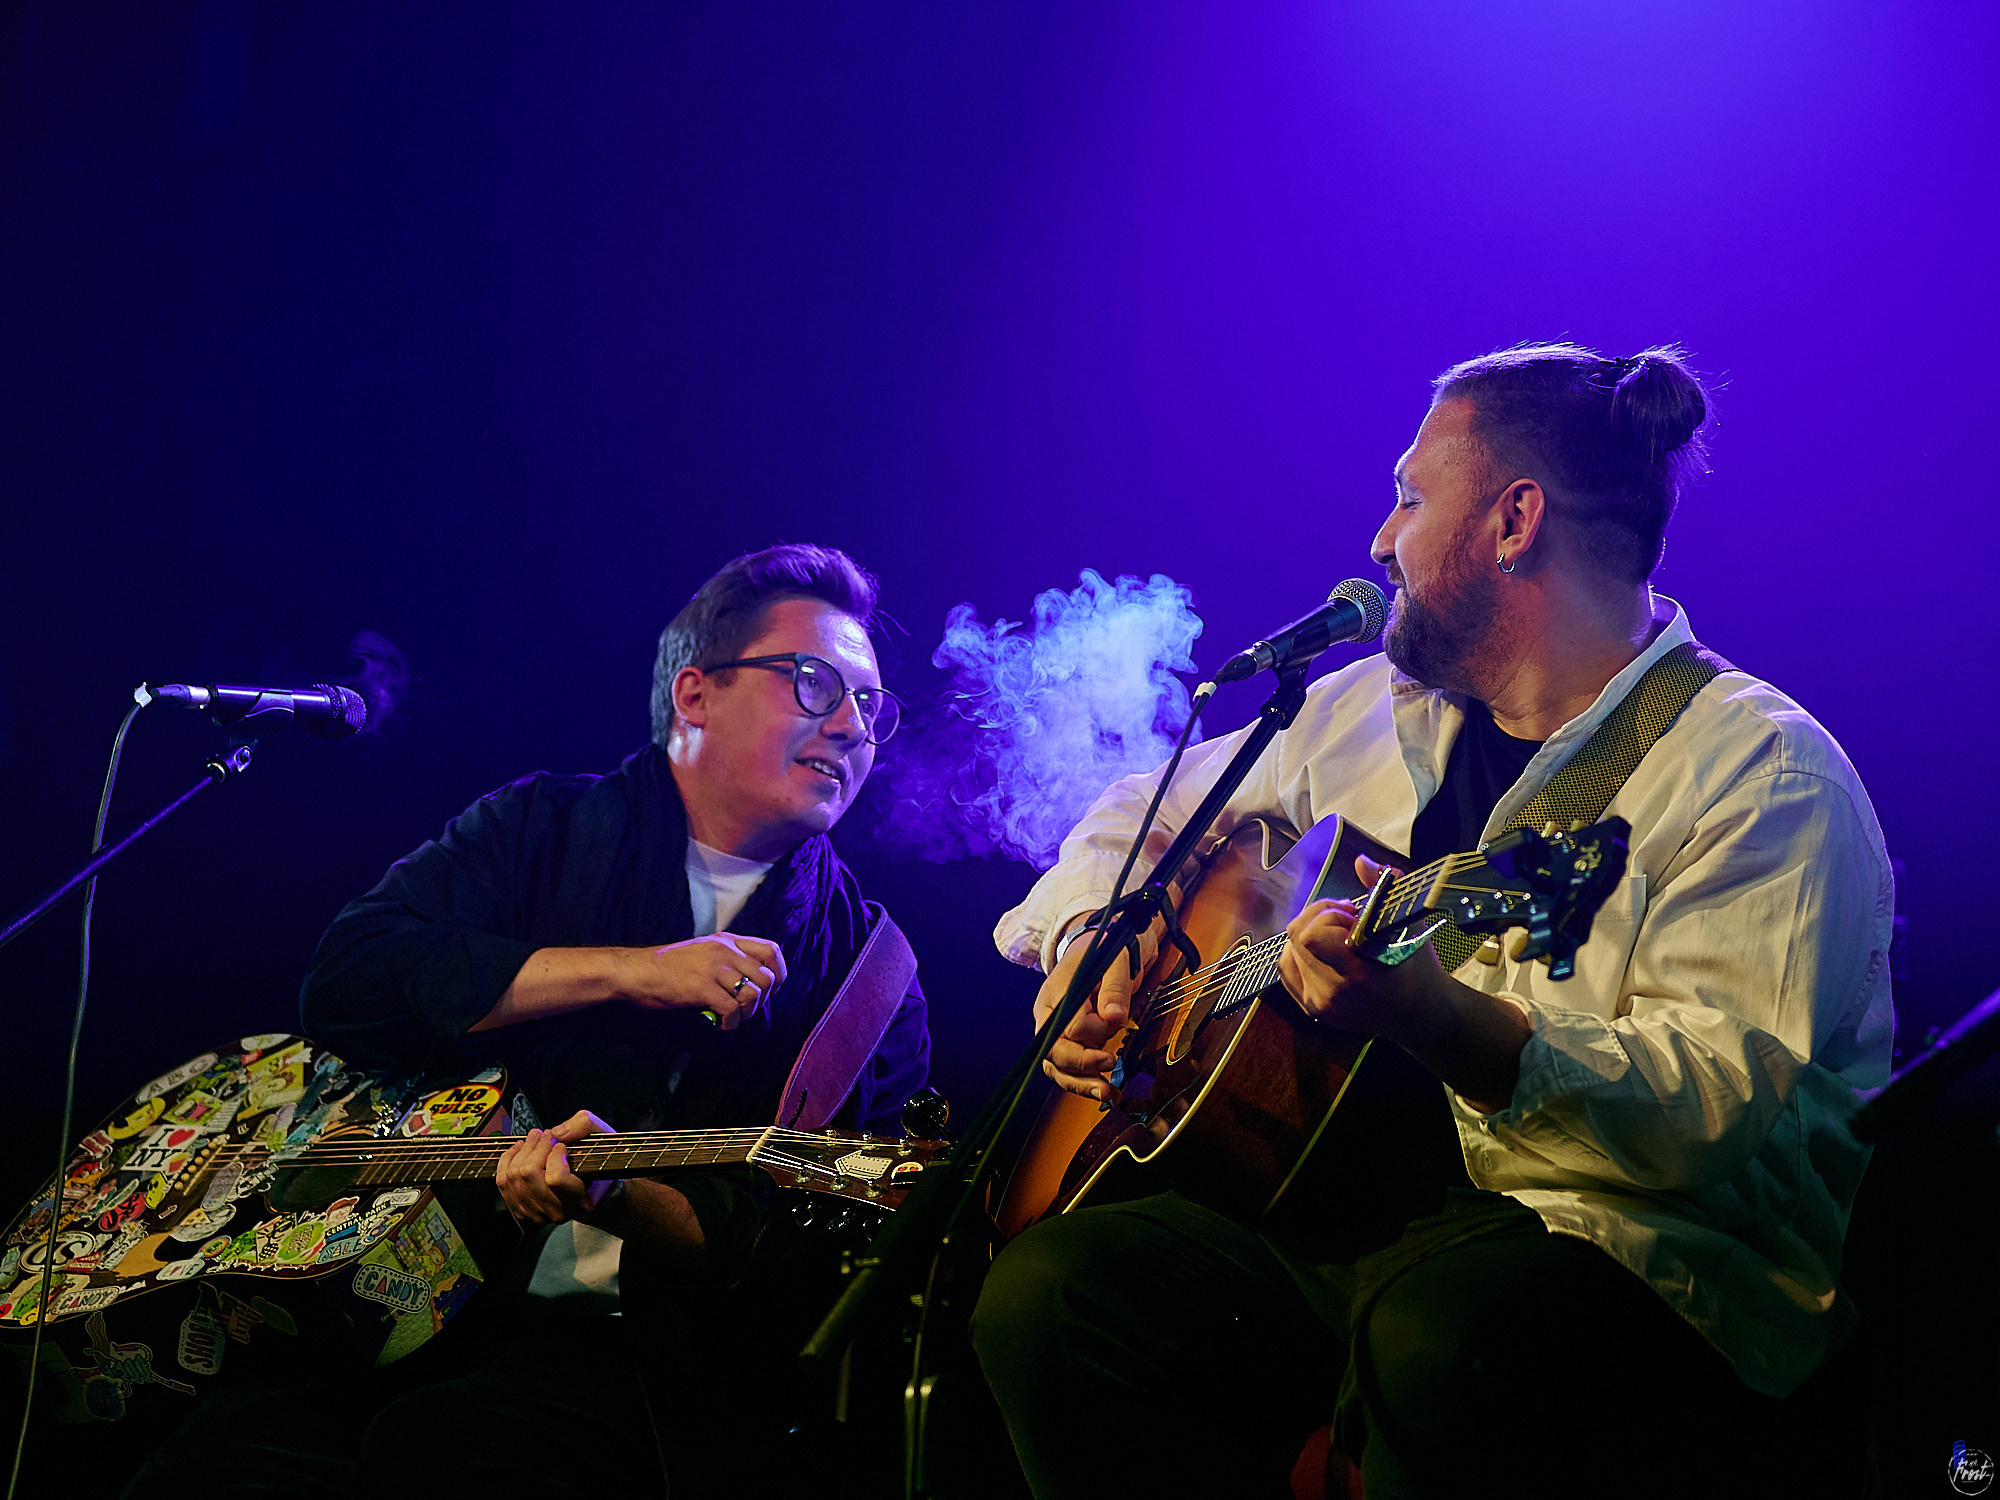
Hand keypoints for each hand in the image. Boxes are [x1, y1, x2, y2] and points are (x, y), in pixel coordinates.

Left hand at [496, 1109, 615, 1225]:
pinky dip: (507, 1161)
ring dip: (521, 1151)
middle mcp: (558, 1212)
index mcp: (581, 1200)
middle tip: (545, 1134)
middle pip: (529, 1175)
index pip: (555, 1179)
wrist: (592, 1185)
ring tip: (533, 1138)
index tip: (562, 1145)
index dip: (555, 1155)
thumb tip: (556, 1133)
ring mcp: (538, 1214)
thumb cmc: (597, 1159)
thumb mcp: (601, 1135)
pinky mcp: (522, 1210)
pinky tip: (519, 1150)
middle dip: (535, 1147)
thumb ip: (583, 1126)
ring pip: (514, 1178)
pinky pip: (503, 1183)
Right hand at [616, 932, 787, 1029]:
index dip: (778, 974)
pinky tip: (717, 1024)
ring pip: (753, 995)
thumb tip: (750, 981)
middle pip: (766, 978)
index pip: (771, 950)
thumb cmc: (667, 966)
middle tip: (742, 1010)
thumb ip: (727, 958)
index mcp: (727, 940)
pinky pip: (732, 1010)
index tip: (769, 990)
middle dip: (761, 1000)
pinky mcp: (702, 988)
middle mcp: (724, 950)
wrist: (637, 971)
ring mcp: (714, 968)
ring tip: (730, 1019)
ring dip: (746, 1014)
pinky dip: (730, 1023)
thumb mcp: (703, 950)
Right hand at [1033, 911, 1164, 1101]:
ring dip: (1080, 1084)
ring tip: (1106, 1094)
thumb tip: (1114, 1016)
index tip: (1111, 1036)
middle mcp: (1049, 1018)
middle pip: (1054, 1054)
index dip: (1090, 1034)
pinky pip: (1068, 1071)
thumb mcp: (1113, 963)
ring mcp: (1056, 1034)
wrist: (1092, 951)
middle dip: (1081, 1067)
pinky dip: (1084, 1084)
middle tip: (1108, 1067)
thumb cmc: (1100, 955)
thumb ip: (1114, 989)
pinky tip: (1105, 1093)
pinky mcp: (1067, 1045)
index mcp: (1054, 996)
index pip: (1067, 1026)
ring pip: (1057, 1069)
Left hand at [1277, 855, 1529, 1110]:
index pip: (1311, 935)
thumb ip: (1384, 887)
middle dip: (1319, 917)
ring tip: (1337, 935)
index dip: (1327, 914)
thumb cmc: (1417, 965)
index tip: (1353, 914)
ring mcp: (1320, 1003)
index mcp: (1358, 970)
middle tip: (1346, 919)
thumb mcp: (1409, 922)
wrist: (1420, 1015)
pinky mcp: (1313, 1009)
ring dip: (1309, 934)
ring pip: (1288, 950)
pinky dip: (1297, 952)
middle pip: (1297, 936)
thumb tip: (1360, 861)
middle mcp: (1333, 991)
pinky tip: (1321, 949)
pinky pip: (1286, 969)